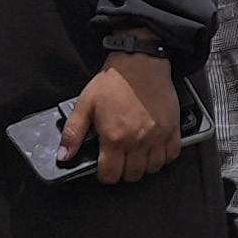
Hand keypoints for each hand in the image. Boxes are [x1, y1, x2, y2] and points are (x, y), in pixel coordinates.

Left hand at [64, 53, 184, 186]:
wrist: (140, 62)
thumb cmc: (115, 81)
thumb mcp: (85, 104)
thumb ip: (73, 133)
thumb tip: (64, 155)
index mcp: (114, 136)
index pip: (110, 175)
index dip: (105, 175)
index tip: (105, 168)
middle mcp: (137, 140)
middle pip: (132, 175)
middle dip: (123, 171)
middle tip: (120, 160)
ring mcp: (157, 136)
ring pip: (153, 169)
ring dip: (143, 166)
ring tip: (136, 154)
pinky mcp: (172, 129)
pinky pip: (171, 155)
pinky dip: (163, 156)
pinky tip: (154, 148)